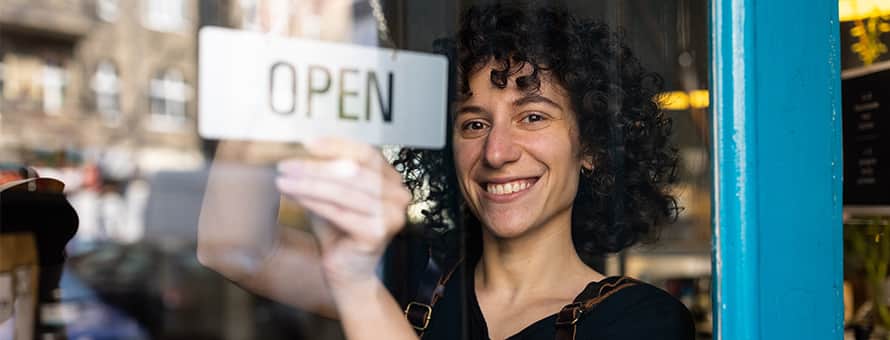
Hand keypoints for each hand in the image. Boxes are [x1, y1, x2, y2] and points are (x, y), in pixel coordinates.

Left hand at [276, 137, 411, 288]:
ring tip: (283, 180)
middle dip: (315, 167)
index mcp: (392, 179)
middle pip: (353, 172)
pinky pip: (339, 211)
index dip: (336, 146)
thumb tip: (299, 150)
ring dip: (309, 184)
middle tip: (286, 165)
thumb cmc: (339, 231)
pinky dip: (314, 202)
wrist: (348, 272)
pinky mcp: (378, 232)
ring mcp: (392, 214)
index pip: (366, 153)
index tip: (307, 143)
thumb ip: (327, 174)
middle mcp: (398, 194)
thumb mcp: (332, 195)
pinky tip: (294, 196)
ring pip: (343, 191)